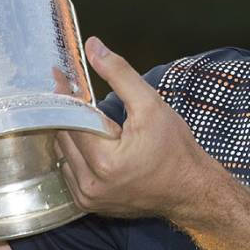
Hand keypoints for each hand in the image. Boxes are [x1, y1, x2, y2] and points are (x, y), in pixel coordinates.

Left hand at [55, 37, 226, 221]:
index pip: (70, 120)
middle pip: (63, 137)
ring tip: (85, 115)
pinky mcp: (90, 203)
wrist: (191, 190)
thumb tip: (93, 47)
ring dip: (71, 133)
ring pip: (63, 154)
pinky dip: (77, 153)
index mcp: (104, 161)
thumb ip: (119, 73)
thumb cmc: (175, 149)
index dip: (64, 95)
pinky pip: (71, 171)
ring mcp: (88, 198)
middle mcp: (90, 185)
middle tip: (71, 89)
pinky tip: (92, 139)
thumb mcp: (151, 104)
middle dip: (68, 112)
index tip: (58, 75)